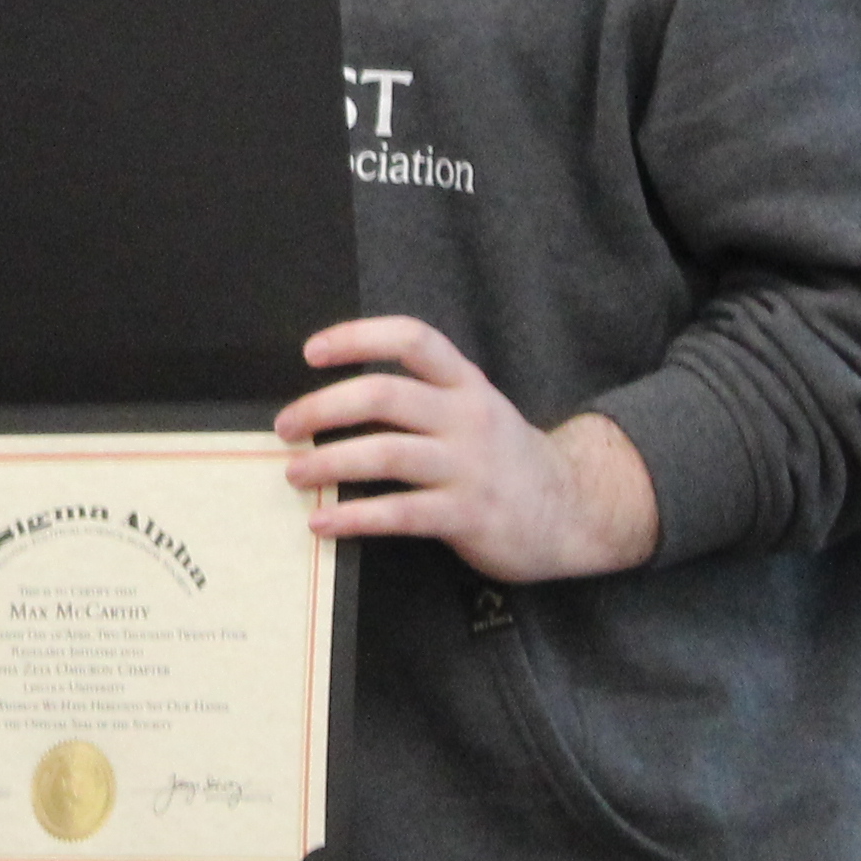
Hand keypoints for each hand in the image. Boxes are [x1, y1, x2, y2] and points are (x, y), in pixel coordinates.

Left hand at [279, 316, 657, 584]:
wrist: (574, 509)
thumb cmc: (503, 458)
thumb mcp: (473, 409)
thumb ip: (420, 399)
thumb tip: (332, 405)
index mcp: (465, 383)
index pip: (412, 339)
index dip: (358, 337)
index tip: (312, 351)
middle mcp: (467, 417)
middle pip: (384, 395)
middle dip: (323, 408)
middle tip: (285, 427)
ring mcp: (470, 467)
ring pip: (386, 454)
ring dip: (328, 463)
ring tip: (295, 474)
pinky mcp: (468, 515)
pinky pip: (399, 514)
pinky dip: (353, 518)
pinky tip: (322, 523)